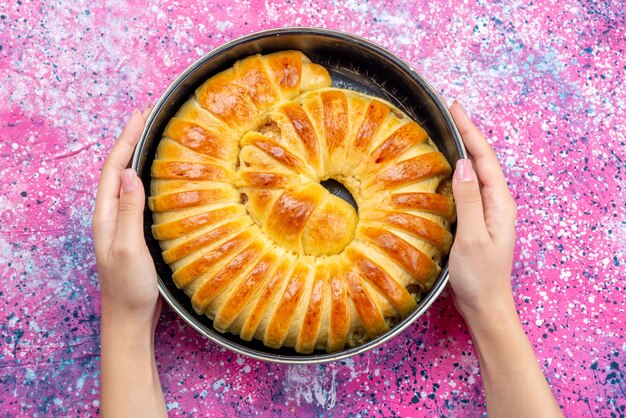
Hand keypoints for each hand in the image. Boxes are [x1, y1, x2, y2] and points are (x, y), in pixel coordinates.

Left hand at [92, 104, 160, 326]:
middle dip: (130, 140)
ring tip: (153, 136)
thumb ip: (129, 211)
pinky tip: (160, 177)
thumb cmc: (129, 287)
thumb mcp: (128, 248)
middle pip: (118, 169)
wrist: (130, 317)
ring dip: (137, 156)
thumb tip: (129, 173)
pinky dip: (147, 177)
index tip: (140, 114)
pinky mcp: (134, 232)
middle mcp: (111, 215)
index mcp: (106, 215)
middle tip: (147, 116)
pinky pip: (139, 196)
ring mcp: (122, 223)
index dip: (125, 139)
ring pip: (128, 181)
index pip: (113, 168)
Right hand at [447, 101, 517, 322]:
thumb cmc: (479, 277)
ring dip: (461, 150)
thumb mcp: (472, 237)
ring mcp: (486, 212)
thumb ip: (468, 200)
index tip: (454, 107)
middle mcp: (495, 203)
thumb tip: (462, 164)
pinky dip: (455, 171)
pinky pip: (465, 188)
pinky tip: (442, 169)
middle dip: (466, 133)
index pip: (484, 157)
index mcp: (499, 203)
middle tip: (447, 111)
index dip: (470, 130)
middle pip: (480, 160)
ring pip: (473, 173)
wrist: (485, 307)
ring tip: (444, 131)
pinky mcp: (475, 221)